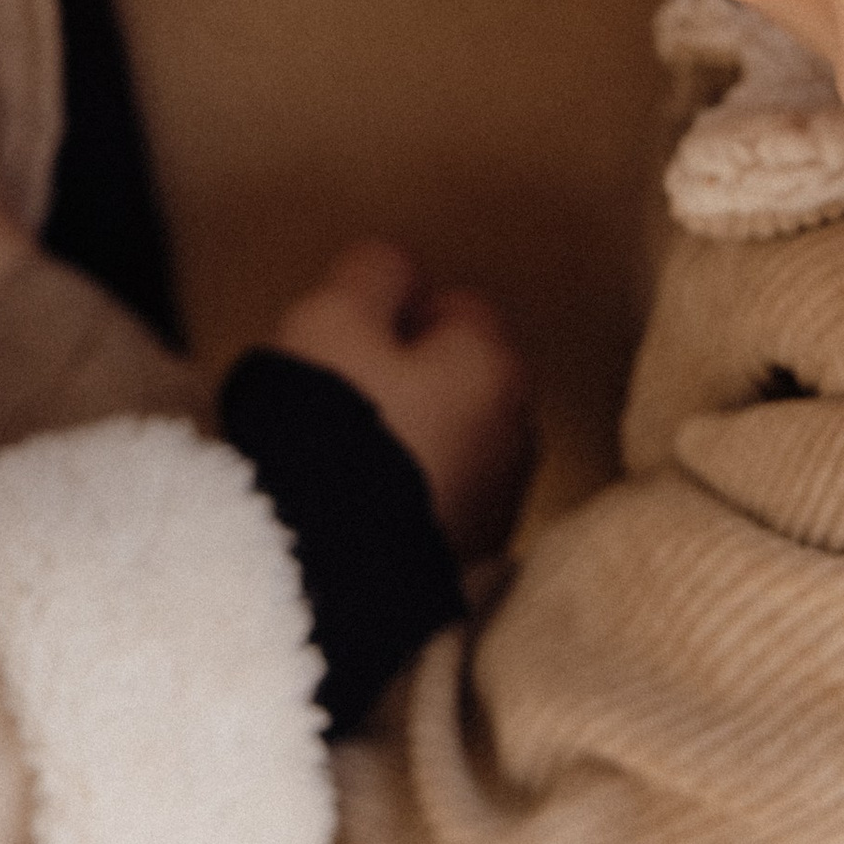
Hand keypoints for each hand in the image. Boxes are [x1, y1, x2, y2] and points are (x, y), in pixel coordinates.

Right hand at [270, 239, 535, 565]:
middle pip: (462, 377)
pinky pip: (441, 501)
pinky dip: (410, 497)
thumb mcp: (333, 319)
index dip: (394, 313)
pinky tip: (357, 508)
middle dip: (411, 377)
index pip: (457, 306)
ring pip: (455, 440)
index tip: (347, 339)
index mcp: (493, 363)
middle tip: (340, 395)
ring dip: (414, 440)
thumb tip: (397, 269)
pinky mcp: (471, 558)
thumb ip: (373, 274)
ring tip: (343, 460)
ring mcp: (499, 502)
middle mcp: (516, 431)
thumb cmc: (330, 435)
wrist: (327, 573)